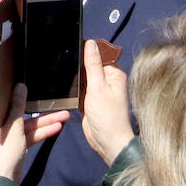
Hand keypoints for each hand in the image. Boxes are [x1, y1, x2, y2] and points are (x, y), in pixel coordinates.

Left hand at [0, 84, 69, 182]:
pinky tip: (57, 128)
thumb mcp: (14, 124)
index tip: (32, 85)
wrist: (3, 180)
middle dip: (40, 110)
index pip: (6, 98)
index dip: (19, 92)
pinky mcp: (16, 146)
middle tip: (57, 104)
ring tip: (65, 116)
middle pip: (21, 112)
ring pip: (28, 124)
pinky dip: (41, 132)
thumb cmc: (4, 150)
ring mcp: (8, 135)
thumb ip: (18, 105)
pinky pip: (30, 135)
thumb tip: (20, 86)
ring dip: (45, 122)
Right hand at [80, 40, 134, 165]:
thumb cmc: (108, 118)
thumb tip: (90, 44)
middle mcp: (107, 80)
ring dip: (76, 79)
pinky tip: (72, 92)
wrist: (106, 142)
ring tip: (73, 84)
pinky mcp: (90, 99)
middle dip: (79, 67)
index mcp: (114, 74)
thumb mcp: (97, 88)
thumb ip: (92, 65)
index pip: (99, 54)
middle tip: (72, 71)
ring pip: (82, 76)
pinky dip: (74, 89)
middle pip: (89, 64)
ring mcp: (98, 89)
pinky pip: (79, 88)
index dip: (86, 51)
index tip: (73, 49)